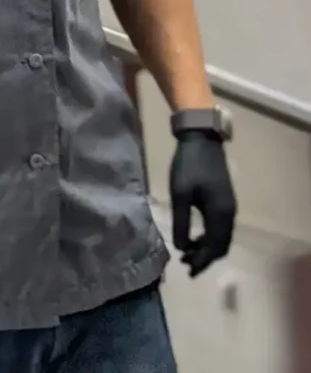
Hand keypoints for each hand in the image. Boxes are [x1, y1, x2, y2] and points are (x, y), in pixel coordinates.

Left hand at [169, 130, 236, 276]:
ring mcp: (229, 206)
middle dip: (205, 257)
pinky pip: (220, 227)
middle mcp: (229, 214)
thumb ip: (181, 222)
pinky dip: (210, 236)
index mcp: (220, 214)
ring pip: (222, 237)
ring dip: (207, 247)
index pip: (214, 248)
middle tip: (186, 264)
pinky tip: (195, 235)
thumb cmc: (189, 166)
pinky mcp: (224, 199)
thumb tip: (182, 248)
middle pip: (221, 245)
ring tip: (188, 252)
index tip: (187, 270)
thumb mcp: (180, 194)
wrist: (202, 140)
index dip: (201, 261)